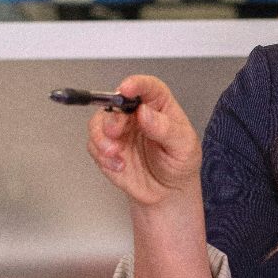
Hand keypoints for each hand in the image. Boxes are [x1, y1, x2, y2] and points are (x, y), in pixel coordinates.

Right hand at [85, 75, 201, 207]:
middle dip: (112, 117)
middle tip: (116, 131)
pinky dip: (102, 156)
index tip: (126, 89)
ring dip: (101, 137)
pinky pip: (94, 146)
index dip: (135, 84)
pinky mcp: (107, 149)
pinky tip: (119, 165)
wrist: (168, 192)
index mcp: (158, 106)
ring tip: (115, 153)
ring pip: (99, 122)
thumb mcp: (183, 146)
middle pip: (116, 103)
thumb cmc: (180, 163)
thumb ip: (166, 129)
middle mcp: (135, 114)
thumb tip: (145, 113)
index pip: (147, 87)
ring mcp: (120, 131)